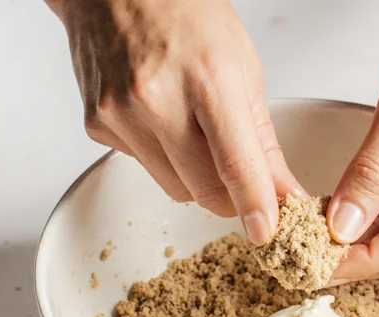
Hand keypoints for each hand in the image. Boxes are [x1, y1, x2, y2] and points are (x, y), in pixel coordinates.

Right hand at [46, 0, 302, 244]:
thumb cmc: (185, 13)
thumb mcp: (243, 67)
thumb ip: (262, 140)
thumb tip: (282, 194)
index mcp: (207, 79)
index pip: (236, 165)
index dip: (255, 206)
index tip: (266, 233)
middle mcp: (157, 99)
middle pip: (205, 191)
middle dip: (231, 197)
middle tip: (244, 183)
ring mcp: (121, 114)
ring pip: (174, 188)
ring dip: (196, 177)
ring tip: (195, 128)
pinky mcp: (97, 125)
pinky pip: (144, 167)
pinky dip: (161, 156)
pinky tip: (160, 115)